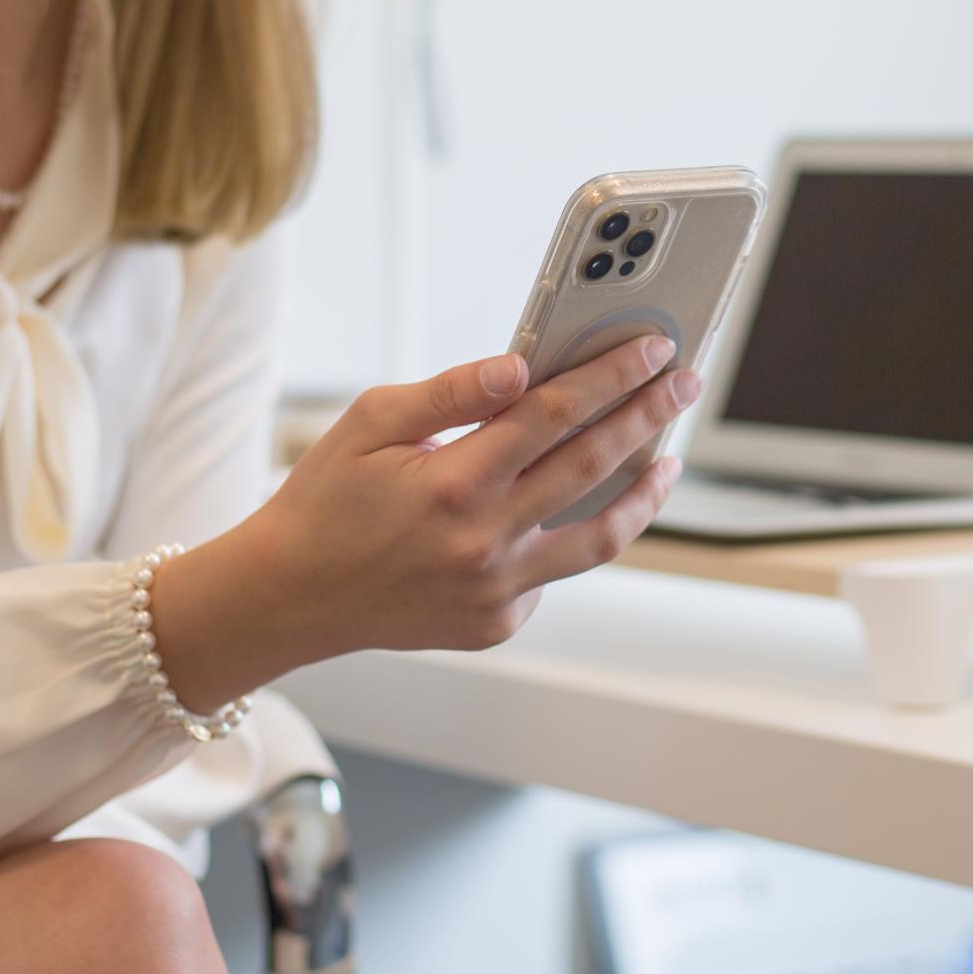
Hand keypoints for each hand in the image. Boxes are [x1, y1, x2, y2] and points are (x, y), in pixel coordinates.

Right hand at [255, 334, 699, 655]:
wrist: (290, 596)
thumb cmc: (326, 499)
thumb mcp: (371, 423)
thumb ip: (451, 391)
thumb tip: (522, 368)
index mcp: (452, 482)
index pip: (555, 414)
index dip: (611, 376)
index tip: (651, 349)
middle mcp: (483, 541)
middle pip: (593, 467)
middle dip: (648, 416)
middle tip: (683, 383)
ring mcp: (495, 591)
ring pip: (599, 538)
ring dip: (643, 492)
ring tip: (667, 459)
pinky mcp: (497, 623)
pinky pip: (554, 575)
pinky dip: (571, 536)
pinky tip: (577, 509)